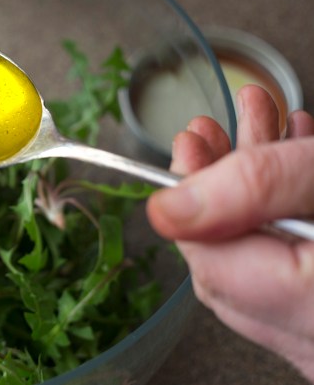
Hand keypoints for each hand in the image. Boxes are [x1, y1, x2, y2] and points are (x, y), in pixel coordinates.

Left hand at [146, 85, 313, 381]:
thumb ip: (256, 189)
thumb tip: (167, 208)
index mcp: (306, 307)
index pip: (209, 258)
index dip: (192, 192)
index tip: (190, 143)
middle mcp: (312, 340)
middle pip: (235, 257)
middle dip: (222, 179)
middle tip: (215, 130)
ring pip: (269, 261)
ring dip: (259, 188)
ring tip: (264, 126)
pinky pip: (298, 274)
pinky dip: (289, 218)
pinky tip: (302, 171)